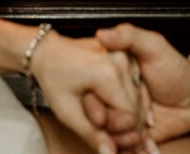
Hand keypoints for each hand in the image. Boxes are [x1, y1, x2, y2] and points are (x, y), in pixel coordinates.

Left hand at [33, 32, 151, 153]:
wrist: (50, 51)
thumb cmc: (54, 80)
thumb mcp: (67, 111)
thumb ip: (91, 134)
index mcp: (108, 74)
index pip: (130, 116)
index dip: (120, 134)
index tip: (105, 138)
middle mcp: (121, 61)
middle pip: (137, 106)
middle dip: (126, 126)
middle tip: (107, 134)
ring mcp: (125, 55)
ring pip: (139, 96)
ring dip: (130, 114)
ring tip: (109, 122)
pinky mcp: (126, 55)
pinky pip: (136, 85)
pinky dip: (131, 101)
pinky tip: (117, 110)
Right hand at [91, 25, 189, 145]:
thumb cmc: (175, 69)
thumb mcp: (154, 47)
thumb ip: (130, 36)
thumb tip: (102, 33)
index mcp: (111, 73)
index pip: (91, 91)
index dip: (95, 105)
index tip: (102, 114)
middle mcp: (112, 96)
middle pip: (96, 116)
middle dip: (109, 126)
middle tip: (128, 126)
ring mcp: (121, 117)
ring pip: (108, 135)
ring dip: (120, 141)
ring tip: (139, 137)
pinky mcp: (132, 136)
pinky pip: (123, 147)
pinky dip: (131, 150)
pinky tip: (145, 148)